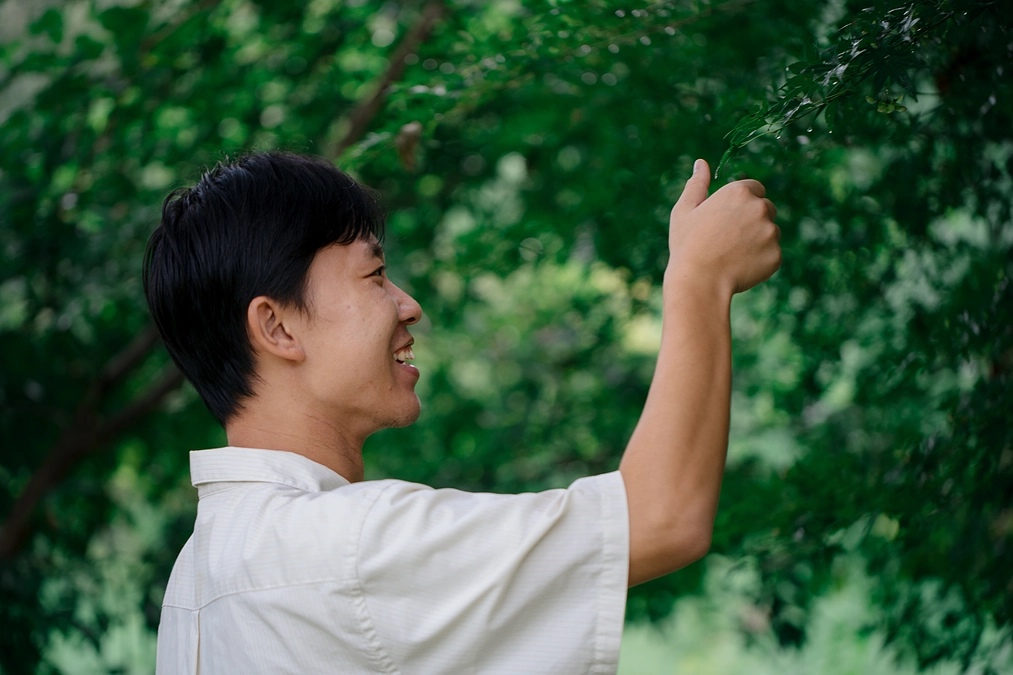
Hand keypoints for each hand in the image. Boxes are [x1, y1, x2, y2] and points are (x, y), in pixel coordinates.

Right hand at [665, 159, 780, 295]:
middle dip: (752, 220)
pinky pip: (772, 255)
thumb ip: (696, 184)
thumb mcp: (684, 211)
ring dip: (758, 240)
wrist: (699, 282)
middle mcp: (760, 208)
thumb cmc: (687, 245)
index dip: (740, 203)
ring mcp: (771, 232)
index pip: (754, 188)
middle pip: (766, 209)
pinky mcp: (776, 256)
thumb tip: (701, 163)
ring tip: (732, 255)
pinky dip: (760, 261)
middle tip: (727, 239)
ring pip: (770, 232)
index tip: (727, 218)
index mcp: (739, 192)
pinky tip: (739, 267)